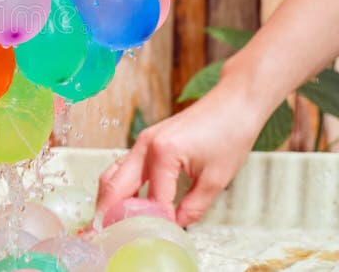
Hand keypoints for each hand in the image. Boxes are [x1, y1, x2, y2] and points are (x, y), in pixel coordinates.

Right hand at [96, 74, 265, 226]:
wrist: (234, 102)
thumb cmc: (230, 133)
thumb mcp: (217, 178)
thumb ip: (194, 207)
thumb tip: (176, 225)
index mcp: (163, 153)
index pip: (152, 200)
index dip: (155, 222)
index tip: (159, 237)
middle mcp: (145, 145)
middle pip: (115, 185)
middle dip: (108, 212)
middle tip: (105, 235)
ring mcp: (143, 141)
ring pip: (114, 175)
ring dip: (110, 199)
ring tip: (110, 222)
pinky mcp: (147, 141)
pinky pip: (125, 167)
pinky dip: (121, 186)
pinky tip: (126, 202)